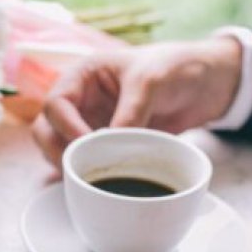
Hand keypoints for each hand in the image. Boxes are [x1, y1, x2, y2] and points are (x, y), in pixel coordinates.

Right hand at [32, 36, 242, 168]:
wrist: (205, 85)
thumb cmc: (175, 68)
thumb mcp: (151, 82)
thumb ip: (129, 113)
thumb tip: (109, 147)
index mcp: (82, 76)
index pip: (55, 104)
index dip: (64, 126)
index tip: (86, 143)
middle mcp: (79, 102)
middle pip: (46, 130)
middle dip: (57, 151)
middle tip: (79, 168)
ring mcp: (89, 126)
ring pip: (58, 150)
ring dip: (68, 166)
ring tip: (90, 177)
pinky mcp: (104, 147)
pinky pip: (83, 163)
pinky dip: (85, 175)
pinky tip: (96, 184)